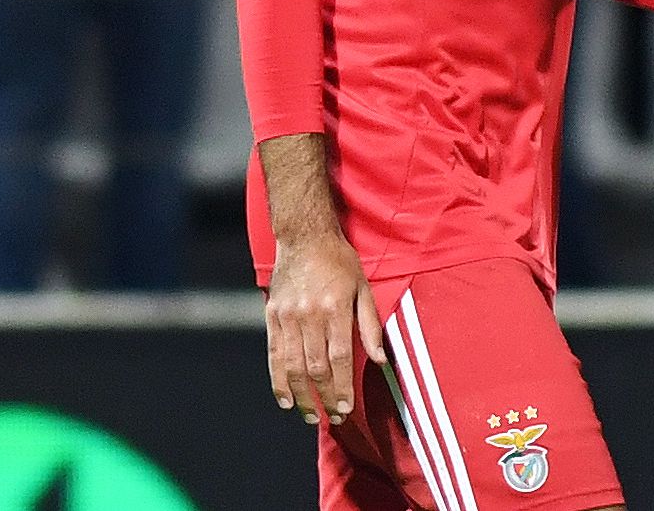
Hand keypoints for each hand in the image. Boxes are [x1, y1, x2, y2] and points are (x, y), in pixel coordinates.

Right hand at [265, 231, 382, 425]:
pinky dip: (278, 381)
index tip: (346, 408)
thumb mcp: (363, 286)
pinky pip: (274, 355)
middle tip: (332, 418)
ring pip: (293, 367)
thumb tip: (381, 359)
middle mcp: (310, 315)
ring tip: (309, 416)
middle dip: (324, 398)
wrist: (304, 235)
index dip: (342, 388)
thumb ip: (371, 325)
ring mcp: (288, 317)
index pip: (340, 358)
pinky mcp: (272, 316)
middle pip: (316, 368)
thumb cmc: (339, 260)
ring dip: (301, 397)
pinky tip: (285, 400)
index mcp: (336, 308)